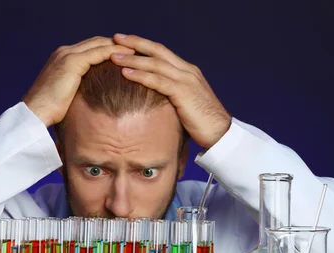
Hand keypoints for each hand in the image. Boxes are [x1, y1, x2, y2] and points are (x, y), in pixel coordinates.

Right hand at [22, 36, 134, 126]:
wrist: (35, 113)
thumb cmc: (48, 111)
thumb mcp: (65, 96)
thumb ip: (77, 90)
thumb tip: (92, 100)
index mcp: (61, 58)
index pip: (90, 48)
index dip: (108, 49)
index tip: (125, 56)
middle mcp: (64, 52)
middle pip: (96, 42)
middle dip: (116, 45)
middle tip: (135, 51)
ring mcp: (67, 55)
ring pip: (99, 44)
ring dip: (119, 47)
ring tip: (137, 53)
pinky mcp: (72, 63)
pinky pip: (99, 53)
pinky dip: (114, 54)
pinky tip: (129, 59)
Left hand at [110, 34, 231, 148]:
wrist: (220, 133)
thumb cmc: (201, 123)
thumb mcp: (184, 104)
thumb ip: (171, 96)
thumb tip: (152, 99)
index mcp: (187, 71)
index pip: (161, 52)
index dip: (142, 46)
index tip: (124, 42)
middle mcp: (187, 71)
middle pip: (157, 51)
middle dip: (135, 43)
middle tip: (115, 39)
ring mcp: (186, 80)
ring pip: (155, 64)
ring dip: (132, 59)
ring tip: (113, 56)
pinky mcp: (183, 93)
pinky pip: (158, 81)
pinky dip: (140, 76)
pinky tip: (125, 73)